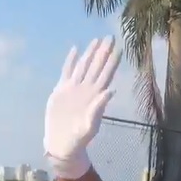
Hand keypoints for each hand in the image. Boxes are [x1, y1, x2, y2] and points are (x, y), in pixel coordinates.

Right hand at [44, 36, 121, 179]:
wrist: (62, 144)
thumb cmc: (78, 139)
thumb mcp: (90, 126)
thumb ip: (98, 109)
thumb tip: (110, 90)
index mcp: (94, 96)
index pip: (106, 74)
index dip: (112, 61)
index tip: (120, 48)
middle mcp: (86, 89)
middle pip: (96, 66)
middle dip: (103, 52)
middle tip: (111, 36)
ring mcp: (74, 89)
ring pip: (83, 66)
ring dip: (90, 53)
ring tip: (96, 40)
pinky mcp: (61, 91)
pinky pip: (67, 72)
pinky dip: (71, 61)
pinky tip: (75, 50)